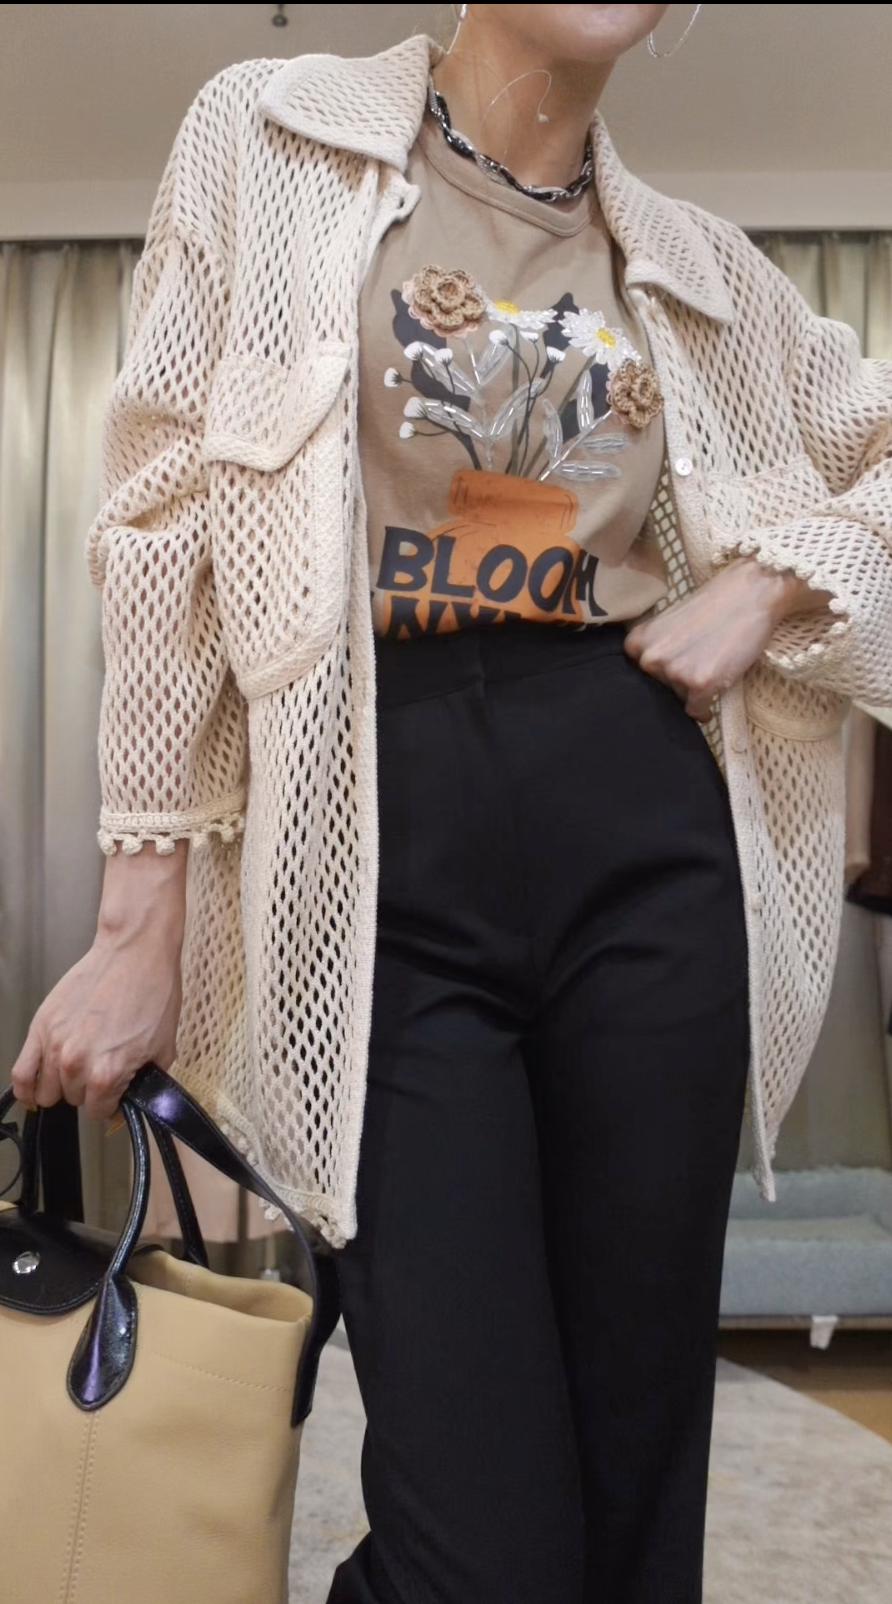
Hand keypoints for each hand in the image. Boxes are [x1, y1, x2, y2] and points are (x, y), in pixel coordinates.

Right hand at [10, 842, 187, 1120]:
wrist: (134, 952)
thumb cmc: (152, 993)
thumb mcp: (163, 1048)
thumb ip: (145, 1084)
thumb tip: (131, 1103)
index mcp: (107, 1073)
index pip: (99, 1112)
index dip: (111, 1104)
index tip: (116, 1094)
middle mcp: (75, 1063)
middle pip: (74, 1100)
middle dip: (89, 1091)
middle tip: (102, 1070)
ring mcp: (54, 1044)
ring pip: (47, 1090)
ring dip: (63, 1085)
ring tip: (79, 1068)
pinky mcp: (40, 1027)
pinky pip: (20, 1072)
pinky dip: (25, 1086)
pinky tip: (34, 1089)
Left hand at [624, 558, 831, 721]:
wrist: (753, 593)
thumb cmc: (715, 603)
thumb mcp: (670, 622)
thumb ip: (658, 647)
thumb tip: (655, 677)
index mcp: (638, 641)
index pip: (638, 674)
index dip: (659, 672)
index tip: (674, 668)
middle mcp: (650, 658)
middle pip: (659, 688)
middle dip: (676, 681)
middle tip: (698, 663)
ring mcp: (674, 672)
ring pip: (679, 698)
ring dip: (693, 690)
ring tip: (712, 666)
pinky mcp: (699, 685)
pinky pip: (697, 711)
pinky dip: (705, 709)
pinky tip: (713, 695)